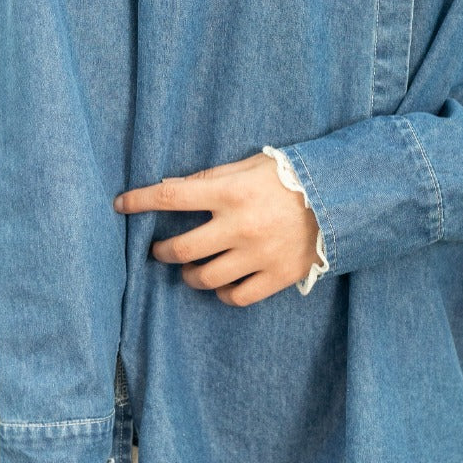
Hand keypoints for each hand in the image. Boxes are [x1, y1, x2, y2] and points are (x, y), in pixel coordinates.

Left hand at [114, 151, 320, 305]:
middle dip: (161, 250)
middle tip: (160, 249)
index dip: (139, 201)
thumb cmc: (290, 178)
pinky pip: (236, 297)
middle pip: (181, 248)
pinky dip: (222, 294)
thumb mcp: (250, 165)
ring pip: (204, 278)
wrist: (341, 199)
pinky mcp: (276, 276)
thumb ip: (212, 177)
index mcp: (231, 192)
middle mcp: (240, 226)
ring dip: (189, 274)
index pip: (171, 196)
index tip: (120, 205)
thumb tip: (173, 188)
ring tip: (191, 268)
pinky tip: (221, 285)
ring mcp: (257, 254)